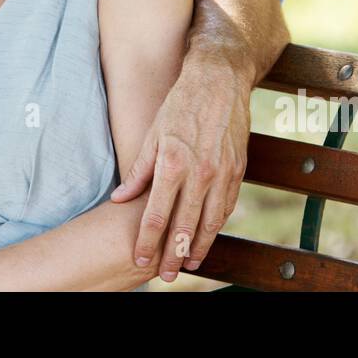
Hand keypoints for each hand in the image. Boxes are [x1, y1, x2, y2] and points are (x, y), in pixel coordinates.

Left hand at [109, 60, 249, 281]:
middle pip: (183, 227)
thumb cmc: (180, 105)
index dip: (147, 242)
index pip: (156, 215)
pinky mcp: (238, 171)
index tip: (140, 260)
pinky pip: (226, 207)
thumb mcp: (152, 134)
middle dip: (172, 255)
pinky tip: (207, 237)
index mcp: (172, 163)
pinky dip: (216, 226)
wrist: (219, 81)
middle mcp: (199, 172)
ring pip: (209, 223)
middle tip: (164, 276)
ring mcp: (221, 173)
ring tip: (187, 265)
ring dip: (198, 248)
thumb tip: (119, 200)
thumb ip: (138, 171)